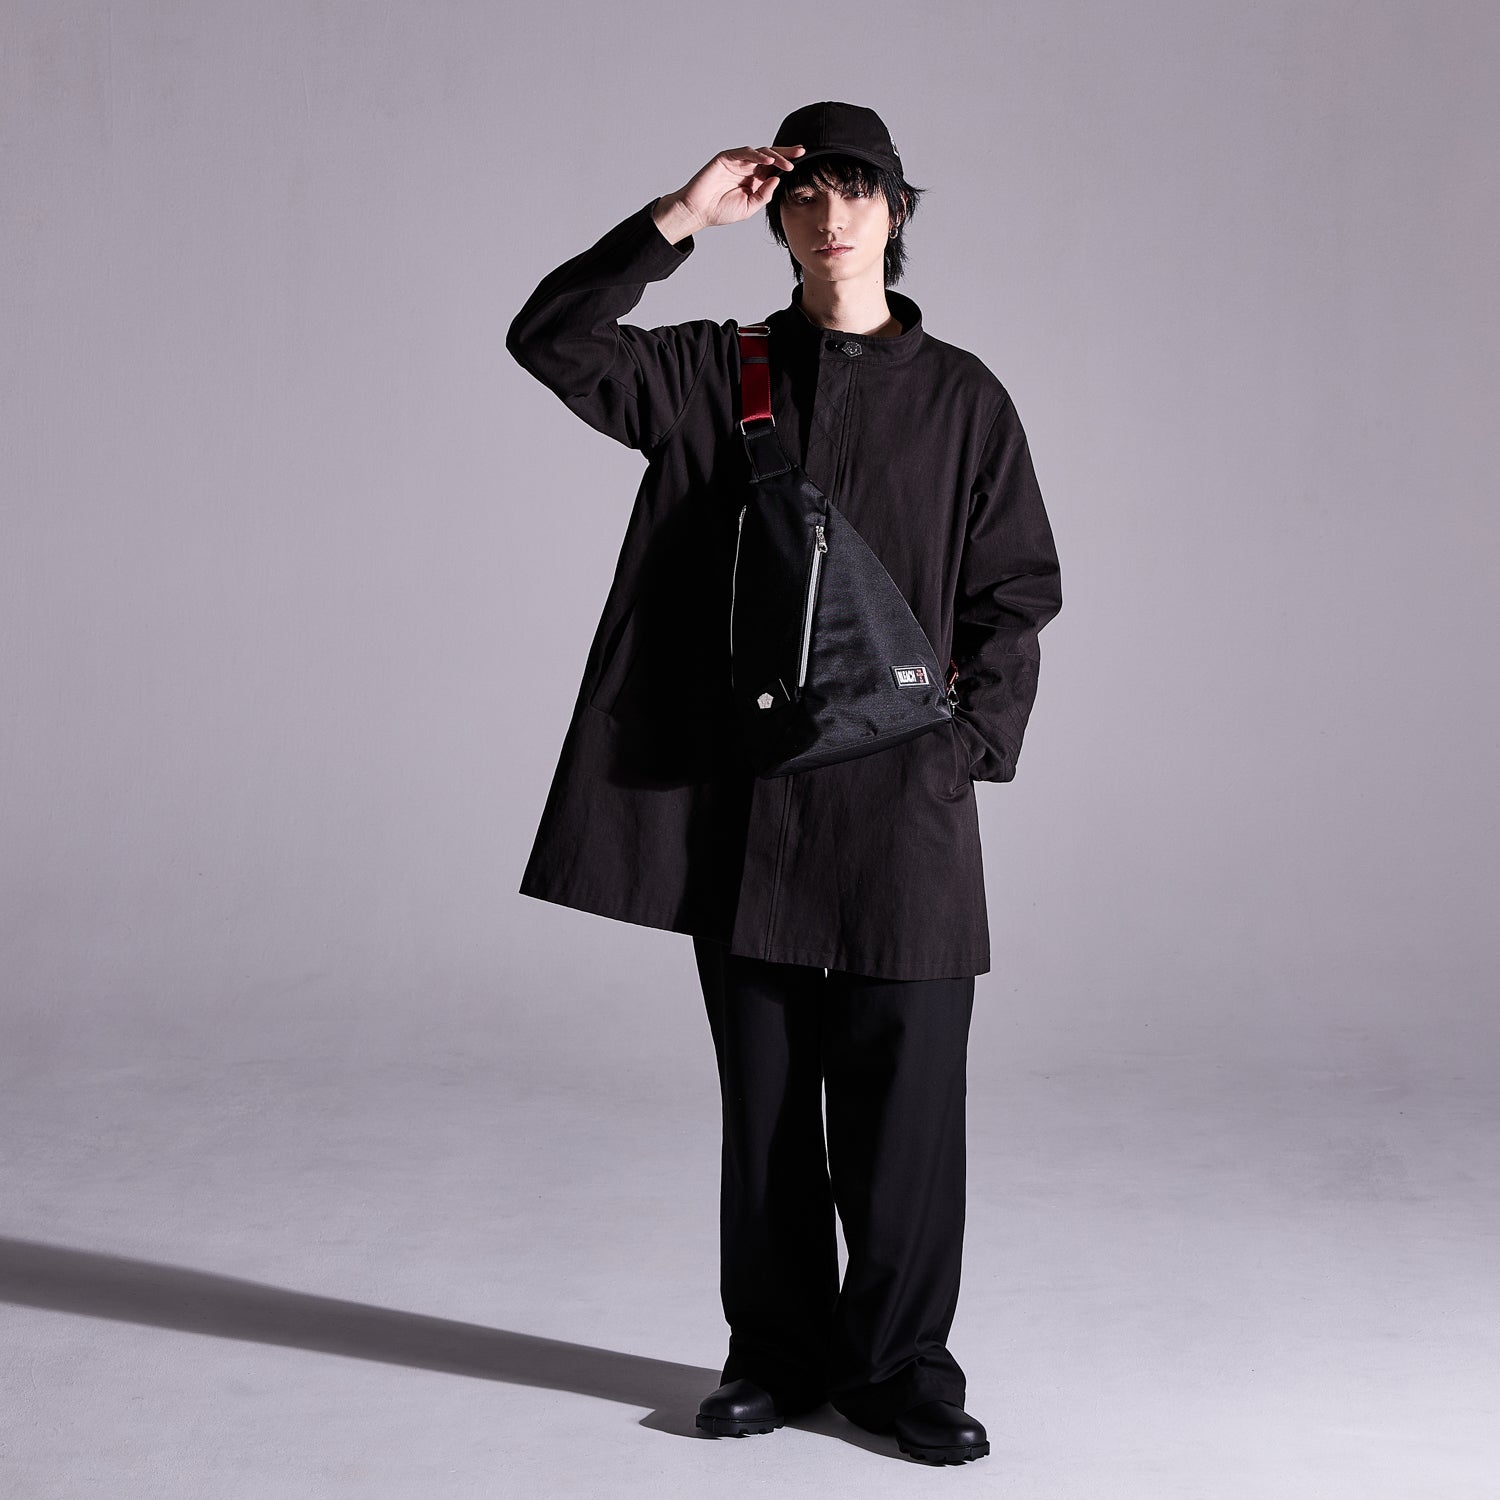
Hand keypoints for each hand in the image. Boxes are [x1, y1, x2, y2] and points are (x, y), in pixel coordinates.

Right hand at [663, 144, 805, 232]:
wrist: (698, 211)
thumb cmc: (720, 211)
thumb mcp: (749, 208)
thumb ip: (764, 195)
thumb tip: (777, 180)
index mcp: (754, 179)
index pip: (774, 168)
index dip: (787, 163)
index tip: (802, 161)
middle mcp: (747, 168)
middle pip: (770, 156)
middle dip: (786, 153)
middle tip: (801, 153)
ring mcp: (737, 161)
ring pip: (760, 153)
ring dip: (775, 157)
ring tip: (788, 164)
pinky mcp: (726, 157)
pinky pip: (745, 153)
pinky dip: (757, 155)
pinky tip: (768, 161)